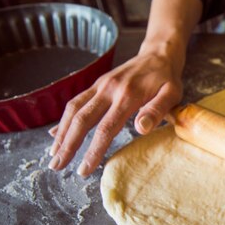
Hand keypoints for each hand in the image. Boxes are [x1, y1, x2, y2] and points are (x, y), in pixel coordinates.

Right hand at [47, 0, 202, 176]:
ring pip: (74, 110)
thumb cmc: (167, 79)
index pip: (106, 128)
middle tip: (56, 166)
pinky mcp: (97, 85)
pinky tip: (56, 134)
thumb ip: (157, 110)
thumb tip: (141, 128)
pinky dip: (64, 119)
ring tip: (53, 155)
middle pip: (82, 120)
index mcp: (128, 96)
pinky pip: (76, 102)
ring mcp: (100, 86)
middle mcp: (109, 89)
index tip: (84, 170)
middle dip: (68, 145)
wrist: (158, 54)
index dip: (93, 150)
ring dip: (62, 133)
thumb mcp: (172, 93)